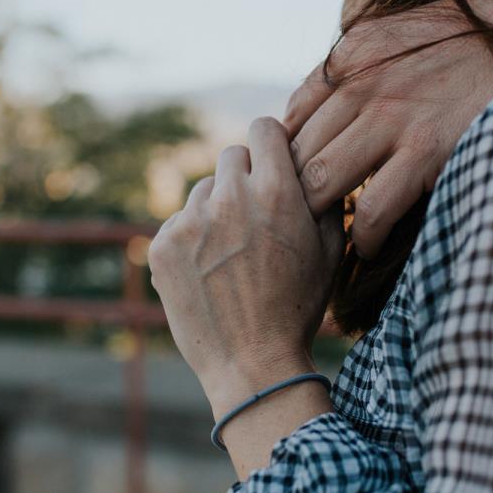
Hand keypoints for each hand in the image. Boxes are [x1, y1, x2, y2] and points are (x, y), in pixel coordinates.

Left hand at [147, 116, 345, 416]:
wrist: (252, 363)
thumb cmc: (298, 307)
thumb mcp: (330, 250)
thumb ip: (323, 196)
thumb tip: (314, 162)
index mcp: (276, 193)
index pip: (263, 128)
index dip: (271, 142)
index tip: (274, 159)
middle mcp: (230, 198)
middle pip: (231, 155)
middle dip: (245, 177)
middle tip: (257, 214)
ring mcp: (190, 222)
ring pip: (204, 191)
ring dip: (218, 210)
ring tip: (235, 255)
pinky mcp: (162, 245)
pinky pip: (179, 222)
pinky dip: (193, 239)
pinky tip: (211, 272)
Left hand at [282, 0, 492, 259]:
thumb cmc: (463, 42)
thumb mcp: (391, 36)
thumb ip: (349, 68)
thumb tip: (309, 107)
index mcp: (349, 58)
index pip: (293, 116)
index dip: (286, 156)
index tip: (293, 182)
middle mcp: (360, 86)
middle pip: (299, 153)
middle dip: (293, 192)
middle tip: (302, 222)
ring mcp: (392, 119)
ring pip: (323, 181)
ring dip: (320, 216)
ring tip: (328, 239)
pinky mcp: (427, 150)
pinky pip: (373, 207)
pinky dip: (364, 234)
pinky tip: (368, 245)